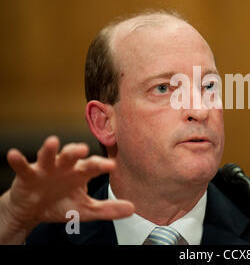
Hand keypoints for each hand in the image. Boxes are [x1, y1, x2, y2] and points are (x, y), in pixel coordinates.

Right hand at [0, 136, 134, 243]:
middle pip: (72, 155)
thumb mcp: (86, 210)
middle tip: (83, 148)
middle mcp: (65, 166)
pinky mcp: (28, 175)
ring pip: (49, 156)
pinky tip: (14, 155)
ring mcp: (46, 168)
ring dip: (49, 149)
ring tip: (52, 142)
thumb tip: (133, 209)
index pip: (93, 166)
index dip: (102, 165)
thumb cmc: (62, 204)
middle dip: (76, 151)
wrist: (33, 210)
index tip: (112, 165)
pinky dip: (18, 160)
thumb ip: (108, 209)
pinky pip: (23, 166)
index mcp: (81, 173)